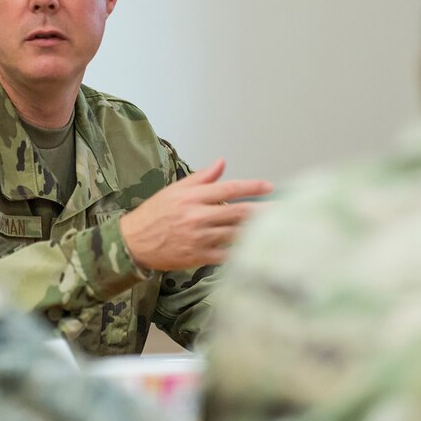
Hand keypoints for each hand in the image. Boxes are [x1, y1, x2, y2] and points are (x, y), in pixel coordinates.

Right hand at [118, 158, 271, 270]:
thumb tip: (221, 163)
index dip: (252, 187)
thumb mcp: (175, 190)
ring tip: (279, 228)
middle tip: (287, 209)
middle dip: (264, 210)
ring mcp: (199, 238)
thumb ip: (201, 178)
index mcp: (192, 197)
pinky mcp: (198, 256)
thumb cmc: (154, 215)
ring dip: (258, 231)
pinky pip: (226, 255)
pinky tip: (257, 250)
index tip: (270, 187)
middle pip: (239, 212)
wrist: (133, 243)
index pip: (229, 189)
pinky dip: (242, 253)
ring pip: (236, 234)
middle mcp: (197, 216)